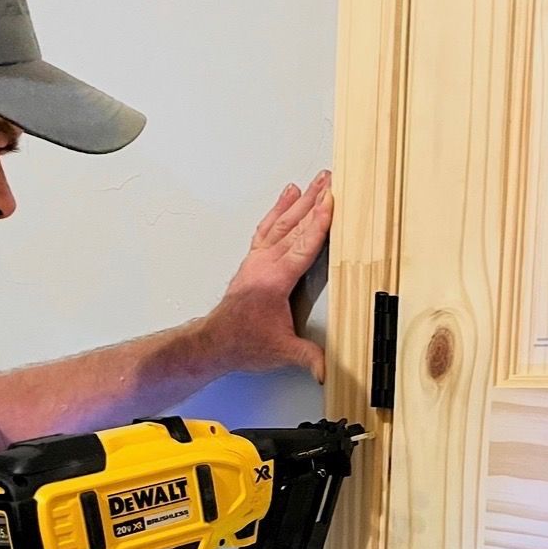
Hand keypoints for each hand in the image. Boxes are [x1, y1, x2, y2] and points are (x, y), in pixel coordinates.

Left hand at [204, 170, 332, 383]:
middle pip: (295, 225)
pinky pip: (269, 227)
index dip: (320, 222)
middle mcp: (265, 264)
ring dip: (300, 201)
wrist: (215, 341)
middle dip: (314, 201)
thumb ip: (307, 357)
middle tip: (329, 179)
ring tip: (314, 181)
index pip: (304, 245)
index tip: (332, 201)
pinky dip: (279, 210)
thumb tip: (326, 369)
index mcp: (275, 280)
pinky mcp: (254, 260)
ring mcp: (258, 259)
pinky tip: (289, 197)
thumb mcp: (281, 352)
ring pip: (282, 222)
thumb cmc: (242, 342)